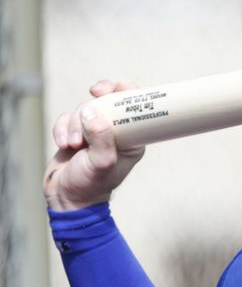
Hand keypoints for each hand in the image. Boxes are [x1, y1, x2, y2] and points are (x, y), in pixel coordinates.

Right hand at [44, 80, 145, 210]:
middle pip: (108, 101)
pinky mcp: (76, 132)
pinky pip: (67, 118)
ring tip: (74, 145)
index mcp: (132, 138)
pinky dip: (62, 128)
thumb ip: (101, 138)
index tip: (112, 89)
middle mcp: (116, 132)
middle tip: (92, 98)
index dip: (125, 92)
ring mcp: (95, 131)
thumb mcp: (101, 163)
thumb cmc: (90, 185)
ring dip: (75, 124)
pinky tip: (63, 144)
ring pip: (84, 109)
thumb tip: (92, 112)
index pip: (134, 107)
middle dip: (95, 104)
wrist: (67, 197)